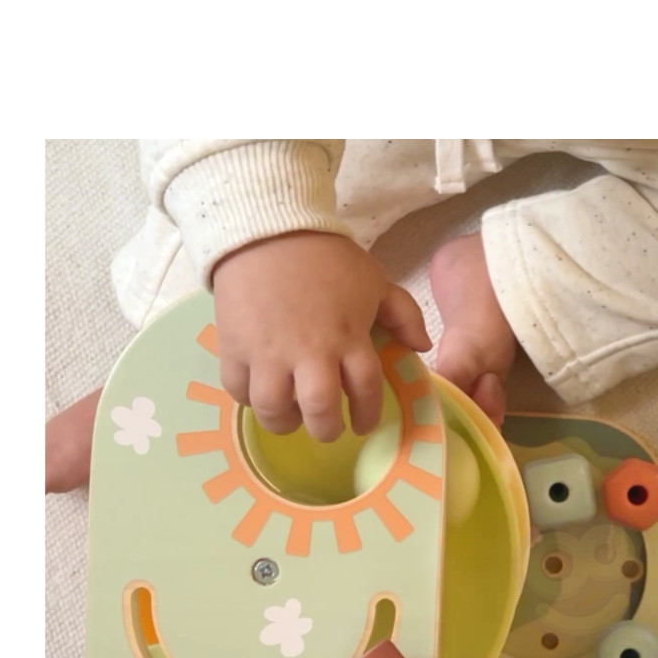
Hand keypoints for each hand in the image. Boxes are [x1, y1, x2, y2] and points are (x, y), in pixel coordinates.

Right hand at [212, 231, 430, 440]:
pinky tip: (259, 391)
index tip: (362, 423)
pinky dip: (247, 398)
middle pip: (319, 409)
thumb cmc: (325, 257)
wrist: (266, 228)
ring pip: (273, 408)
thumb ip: (403, 314)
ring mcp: (268, 351)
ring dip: (284, 421)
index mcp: (348, 338)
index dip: (367, 414)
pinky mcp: (235, 346)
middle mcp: (309, 352)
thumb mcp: (374, 280)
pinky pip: (238, 389)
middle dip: (326, 429)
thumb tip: (422, 346)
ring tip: (289, 415)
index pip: (365, 390)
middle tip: (326, 427)